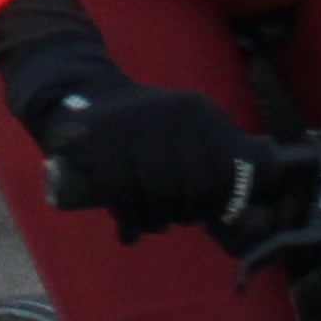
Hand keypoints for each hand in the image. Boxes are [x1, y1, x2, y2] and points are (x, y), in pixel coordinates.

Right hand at [0, 0, 253, 237]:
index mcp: (199, 112)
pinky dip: (128, 218)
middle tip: (176, 219)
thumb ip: (208, 157)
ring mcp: (136, 124)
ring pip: (159, 193)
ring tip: (153, 224)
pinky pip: (121, 193)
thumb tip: (233, 217)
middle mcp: (172, 114)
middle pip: (193, 187)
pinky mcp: (100, 139)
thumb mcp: (185, 126)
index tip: (207, 215)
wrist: (87, 91)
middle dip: (187, 214)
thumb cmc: (145, 126)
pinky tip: (129, 229)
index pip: (224, 171)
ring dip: (156, 221)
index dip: (219, 204)